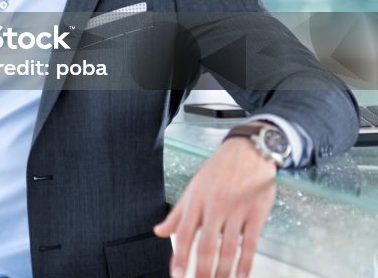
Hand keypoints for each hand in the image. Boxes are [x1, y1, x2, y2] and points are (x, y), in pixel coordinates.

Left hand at [154, 133, 276, 277]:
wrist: (249, 150)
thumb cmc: (218, 170)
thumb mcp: (193, 188)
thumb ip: (177, 213)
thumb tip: (159, 232)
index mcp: (196, 200)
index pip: (184, 233)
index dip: (180, 257)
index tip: (177, 275)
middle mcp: (214, 206)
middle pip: (206, 245)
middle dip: (202, 271)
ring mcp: (236, 210)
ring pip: (228, 248)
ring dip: (223, 272)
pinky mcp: (256, 213)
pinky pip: (250, 243)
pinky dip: (245, 263)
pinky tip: (241, 276)